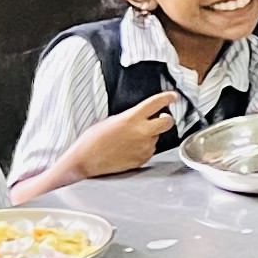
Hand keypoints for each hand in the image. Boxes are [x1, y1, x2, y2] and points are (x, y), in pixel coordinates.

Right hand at [65, 94, 179, 178]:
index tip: (172, 97)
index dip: (167, 98)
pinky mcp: (143, 159)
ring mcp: (144, 147)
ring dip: (149, 136)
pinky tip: (129, 149)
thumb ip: (131, 118)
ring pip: (156, 137)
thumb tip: (141, 118)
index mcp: (132, 118)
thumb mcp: (112, 120)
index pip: (156, 103)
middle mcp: (142, 132)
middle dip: (167, 119)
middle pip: (168, 122)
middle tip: (162, 118)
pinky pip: (150, 150)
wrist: (85, 160)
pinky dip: (144, 148)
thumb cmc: (93, 140)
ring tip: (130, 140)